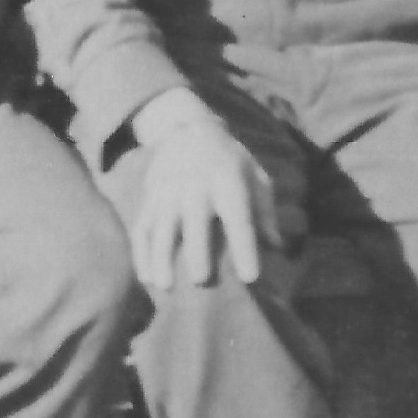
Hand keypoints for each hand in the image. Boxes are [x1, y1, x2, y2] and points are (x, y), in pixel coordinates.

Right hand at [129, 91, 275, 290]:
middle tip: (200, 281)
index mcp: (228, 183)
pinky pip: (141, 228)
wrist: (188, 131)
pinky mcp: (149, 200)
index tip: (251, 278)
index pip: (238, 219)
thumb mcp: (255, 177)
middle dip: (196, 251)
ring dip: (160, 257)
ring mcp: (167, 193)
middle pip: (194, 222)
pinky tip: (146, 277)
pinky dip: (141, 253)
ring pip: (160, 228)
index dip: (245, 248)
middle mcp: (195, 187)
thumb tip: (276, 246)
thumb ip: (265, 212)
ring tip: (164, 286)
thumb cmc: (230, 162)